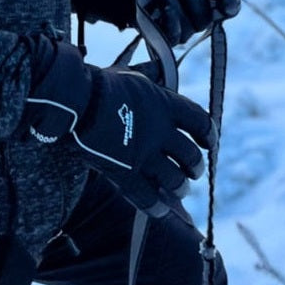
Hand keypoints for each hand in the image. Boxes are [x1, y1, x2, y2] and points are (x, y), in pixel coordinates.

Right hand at [25, 43, 215, 216]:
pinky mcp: (125, 172)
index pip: (200, 121)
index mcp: (165, 103)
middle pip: (190, 156)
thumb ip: (150, 82)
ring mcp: (144, 153)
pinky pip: (147, 197)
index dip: (209, 135)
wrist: (76, 99)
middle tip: (192, 172)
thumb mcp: (133, 77)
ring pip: (175, 180)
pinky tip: (161, 211)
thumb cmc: (99, 83)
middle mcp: (160, 130)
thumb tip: (159, 73)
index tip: (209, 143)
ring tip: (179, 190)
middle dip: (195, 167)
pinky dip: (157, 208)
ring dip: (180, 188)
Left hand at [139, 0, 240, 45]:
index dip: (230, 6)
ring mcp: (184, 31)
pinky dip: (171, 21)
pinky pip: (174, 35)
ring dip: (173, 2)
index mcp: (209, 2)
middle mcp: (199, 20)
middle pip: (204, 17)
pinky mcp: (166, 39)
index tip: (228, 3)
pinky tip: (166, 8)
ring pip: (187, 25)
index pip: (227, 7)